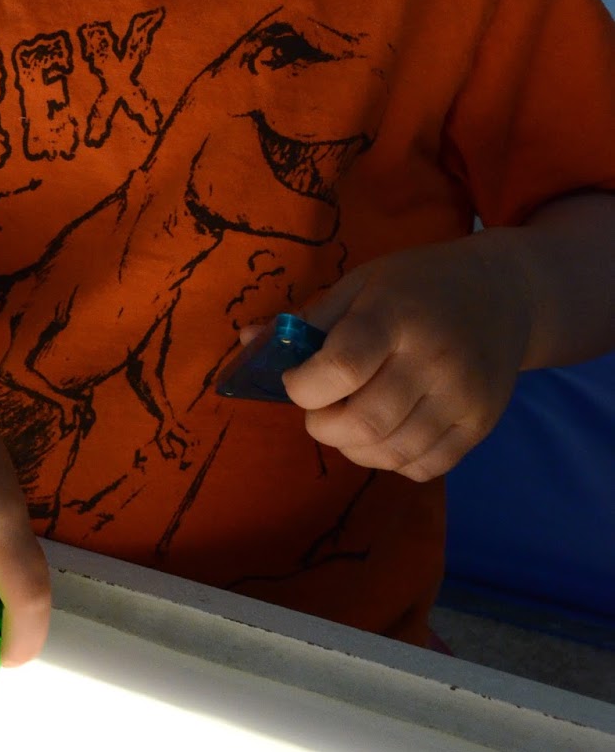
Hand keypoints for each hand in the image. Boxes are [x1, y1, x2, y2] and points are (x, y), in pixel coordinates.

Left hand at [252, 236, 532, 480]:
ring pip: (390, 453)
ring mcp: (463, 396)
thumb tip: (245, 343)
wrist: (504, 294)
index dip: (304, 387)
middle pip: (363, 422)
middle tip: (319, 410)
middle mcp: (434, 358)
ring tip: (348, 422)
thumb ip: (308, 320)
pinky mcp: (481, 425)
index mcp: (396, 314)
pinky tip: (385, 434)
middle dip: (322, 426)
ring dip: (353, 448)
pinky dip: (391, 461)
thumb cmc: (417, 286)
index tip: (298, 381)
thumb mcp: (362, 284)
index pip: (340, 368)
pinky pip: (423, 467)